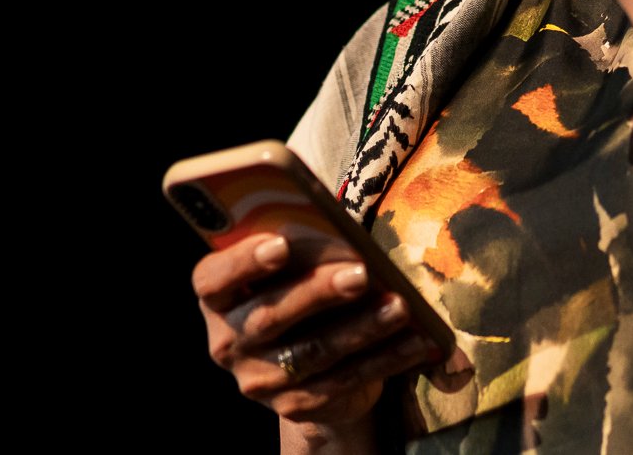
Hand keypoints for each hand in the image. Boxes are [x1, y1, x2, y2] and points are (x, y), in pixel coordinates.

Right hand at [193, 232, 451, 435]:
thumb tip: (338, 227)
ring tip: (401, 305)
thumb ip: (300, 247)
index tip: (281, 244)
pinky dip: (385, 358)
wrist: (305, 364)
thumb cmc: (299, 286)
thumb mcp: (290, 266)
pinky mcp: (296, 405)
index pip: (213, 280)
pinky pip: (345, 380)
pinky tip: (418, 340)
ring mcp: (260, 379)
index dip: (243, 262)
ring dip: (362, 327)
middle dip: (318, 293)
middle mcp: (228, 342)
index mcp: (217, 298)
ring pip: (314, 352)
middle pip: (269, 317)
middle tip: (361, 273)